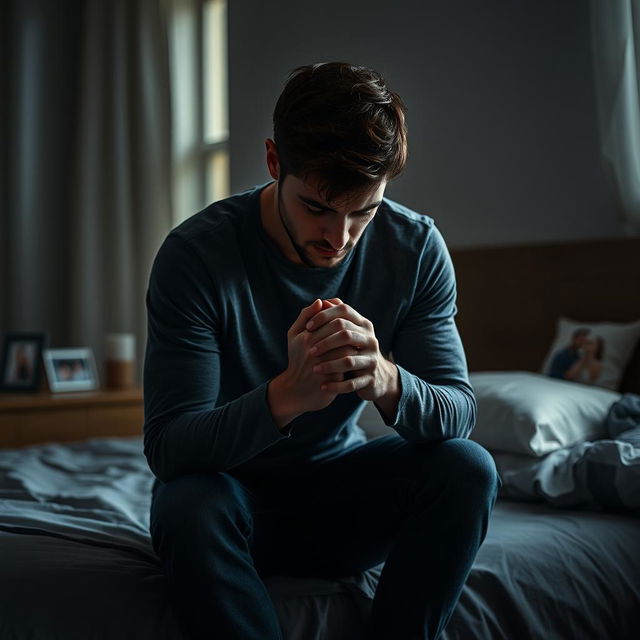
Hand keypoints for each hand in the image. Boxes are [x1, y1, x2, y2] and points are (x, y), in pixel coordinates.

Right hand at [276, 299, 344, 414]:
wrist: (296, 390)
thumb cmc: (297, 359)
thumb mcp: (294, 336)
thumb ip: (305, 316)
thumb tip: (320, 301)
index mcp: (305, 338)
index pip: (329, 321)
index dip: (340, 320)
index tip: (343, 323)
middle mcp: (313, 351)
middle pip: (340, 334)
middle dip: (348, 332)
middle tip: (353, 333)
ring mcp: (323, 366)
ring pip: (347, 349)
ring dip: (352, 346)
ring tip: (353, 345)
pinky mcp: (332, 379)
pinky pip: (348, 366)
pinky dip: (352, 360)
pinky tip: (353, 358)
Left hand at [306, 298, 396, 401]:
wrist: (376, 378)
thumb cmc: (354, 351)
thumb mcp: (348, 333)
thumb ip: (335, 317)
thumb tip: (321, 301)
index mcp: (363, 325)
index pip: (344, 311)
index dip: (324, 316)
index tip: (307, 327)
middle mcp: (370, 340)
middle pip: (346, 335)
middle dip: (325, 342)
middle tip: (309, 350)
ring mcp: (372, 360)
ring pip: (349, 361)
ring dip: (329, 365)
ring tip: (315, 369)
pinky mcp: (370, 379)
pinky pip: (352, 383)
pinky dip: (336, 385)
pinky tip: (323, 386)